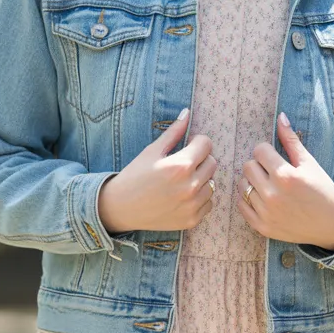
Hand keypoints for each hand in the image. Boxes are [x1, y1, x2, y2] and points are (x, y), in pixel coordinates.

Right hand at [98, 109, 217, 234]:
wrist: (121, 208)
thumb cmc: (135, 176)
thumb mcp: (152, 151)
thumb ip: (173, 132)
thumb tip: (187, 112)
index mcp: (181, 166)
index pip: (207, 144)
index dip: (197, 142)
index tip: (187, 146)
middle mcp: (190, 186)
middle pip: (212, 163)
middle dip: (201, 159)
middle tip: (184, 163)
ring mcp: (192, 205)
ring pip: (212, 184)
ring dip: (201, 179)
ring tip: (182, 181)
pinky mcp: (192, 220)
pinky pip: (208, 203)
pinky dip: (199, 198)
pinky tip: (183, 196)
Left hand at [237, 112, 333, 251]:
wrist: (331, 225)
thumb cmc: (322, 190)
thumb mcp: (309, 163)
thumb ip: (291, 140)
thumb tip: (280, 116)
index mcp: (286, 176)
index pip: (259, 150)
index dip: (267, 151)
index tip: (276, 158)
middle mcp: (273, 195)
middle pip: (248, 166)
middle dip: (259, 165)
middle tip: (272, 172)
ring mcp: (266, 213)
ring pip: (242, 185)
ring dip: (252, 182)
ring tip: (268, 185)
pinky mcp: (261, 226)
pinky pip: (241, 205)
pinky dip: (248, 199)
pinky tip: (263, 198)